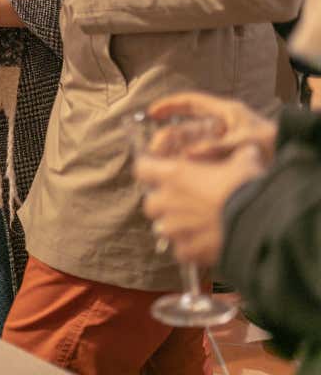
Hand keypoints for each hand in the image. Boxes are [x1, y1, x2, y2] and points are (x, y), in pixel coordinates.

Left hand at [136, 146, 265, 265]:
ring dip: (176, 227)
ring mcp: (175, 229)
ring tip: (198, 227)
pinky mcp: (188, 251)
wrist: (261, 223)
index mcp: (174, 175)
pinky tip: (207, 245)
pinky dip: (190, 249)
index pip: (142, 168)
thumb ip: (237, 155)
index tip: (161, 173)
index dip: (150, 170)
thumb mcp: (245, 161)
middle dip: (163, 204)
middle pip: (150, 204)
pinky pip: (181, 251)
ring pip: (163, 229)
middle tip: (184, 204)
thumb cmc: (248, 186)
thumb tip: (248, 151)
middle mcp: (168, 202)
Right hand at [147, 92, 277, 163]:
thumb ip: (217, 147)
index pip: (192, 102)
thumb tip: (189, 155)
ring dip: (176, 153)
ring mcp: (223, 142)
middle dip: (169, 137)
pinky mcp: (225, 158)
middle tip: (155, 150)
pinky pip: (201, 159)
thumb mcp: (246, 141)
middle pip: (188, 127)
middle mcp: (221, 126)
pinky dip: (189, 164)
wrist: (292, 159)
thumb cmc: (273, 143)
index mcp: (226, 112)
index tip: (152, 113)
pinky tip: (179, 171)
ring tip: (162, 163)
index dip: (170, 105)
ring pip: (192, 145)